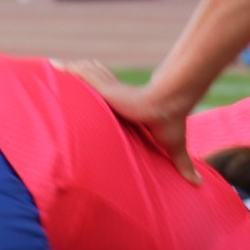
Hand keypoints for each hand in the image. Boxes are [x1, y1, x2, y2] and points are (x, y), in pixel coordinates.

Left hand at [56, 58, 196, 182]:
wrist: (169, 103)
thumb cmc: (171, 121)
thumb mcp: (171, 146)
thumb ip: (180, 162)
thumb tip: (198, 183)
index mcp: (125, 105)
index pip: (107, 93)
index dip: (95, 90)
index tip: (84, 94)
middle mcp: (115, 93)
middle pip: (93, 79)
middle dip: (78, 76)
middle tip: (58, 74)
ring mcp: (109, 87)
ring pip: (86, 74)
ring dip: (71, 70)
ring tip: (51, 67)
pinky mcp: (105, 87)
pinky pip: (84, 75)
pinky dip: (69, 70)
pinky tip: (54, 66)